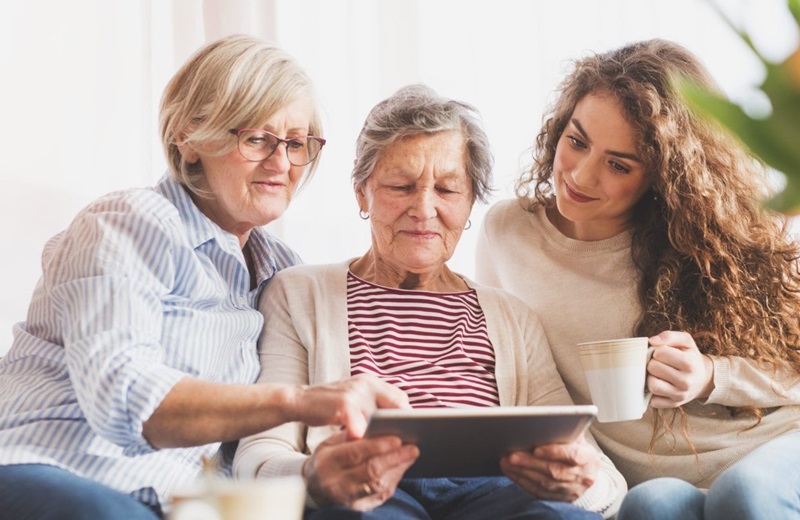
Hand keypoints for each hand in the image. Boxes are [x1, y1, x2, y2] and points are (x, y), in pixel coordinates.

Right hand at [294, 374, 409, 439]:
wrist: (300, 400)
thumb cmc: (329, 405)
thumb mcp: (354, 400)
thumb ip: (372, 407)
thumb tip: (397, 426)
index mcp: (371, 382)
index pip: (400, 397)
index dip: (407, 415)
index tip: (413, 431)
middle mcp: (366, 383)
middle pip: (396, 405)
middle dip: (402, 424)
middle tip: (408, 441)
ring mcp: (355, 392)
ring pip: (380, 417)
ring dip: (386, 433)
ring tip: (393, 448)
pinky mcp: (343, 404)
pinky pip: (359, 423)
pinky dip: (364, 435)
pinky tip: (366, 447)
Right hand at [303, 431, 418, 510]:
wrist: (313, 488)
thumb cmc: (327, 459)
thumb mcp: (330, 443)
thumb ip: (351, 436)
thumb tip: (377, 426)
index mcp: (327, 463)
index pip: (355, 454)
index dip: (377, 446)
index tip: (396, 438)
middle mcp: (336, 484)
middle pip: (370, 471)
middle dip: (394, 458)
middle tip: (413, 447)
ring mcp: (348, 499)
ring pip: (378, 484)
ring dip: (398, 468)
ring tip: (412, 454)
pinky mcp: (359, 507)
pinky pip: (381, 495)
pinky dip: (394, 479)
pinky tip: (403, 466)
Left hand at [500, 436, 599, 501]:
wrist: (587, 471)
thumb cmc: (576, 447)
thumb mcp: (576, 436)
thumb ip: (563, 431)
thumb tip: (542, 422)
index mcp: (589, 457)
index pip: (572, 455)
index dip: (554, 452)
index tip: (536, 449)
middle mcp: (584, 477)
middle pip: (555, 471)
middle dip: (530, 463)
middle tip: (511, 456)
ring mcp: (574, 491)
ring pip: (545, 484)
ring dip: (523, 473)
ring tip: (506, 463)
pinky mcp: (562, 499)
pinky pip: (540, 493)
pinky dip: (524, 482)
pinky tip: (512, 473)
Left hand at [647, 331, 714, 407]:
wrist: (703, 378)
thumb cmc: (690, 357)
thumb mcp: (686, 341)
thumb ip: (669, 336)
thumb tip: (651, 341)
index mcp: (689, 363)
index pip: (659, 353)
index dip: (657, 351)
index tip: (662, 353)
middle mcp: (686, 381)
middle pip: (653, 368)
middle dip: (653, 363)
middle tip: (659, 363)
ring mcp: (680, 395)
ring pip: (652, 386)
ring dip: (651, 378)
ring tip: (658, 374)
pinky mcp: (674, 404)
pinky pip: (653, 401)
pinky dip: (652, 393)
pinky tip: (660, 385)